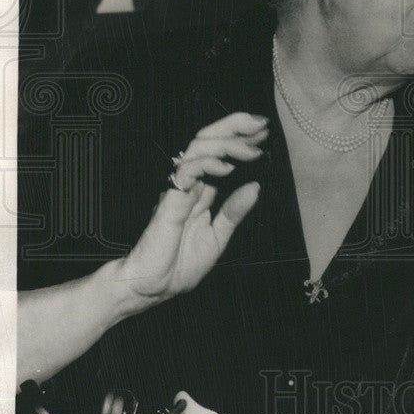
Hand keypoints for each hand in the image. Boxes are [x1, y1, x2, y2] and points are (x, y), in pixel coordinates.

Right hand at [114, 112, 267, 305]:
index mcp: (200, 191)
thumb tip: (255, 187)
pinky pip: (187, 172)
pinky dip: (208, 165)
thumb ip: (233, 212)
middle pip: (207, 140)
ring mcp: (178, 190)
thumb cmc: (177, 266)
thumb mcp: (217, 237)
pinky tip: (227, 169)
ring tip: (252, 148)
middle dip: (235, 126)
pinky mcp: (169, 201)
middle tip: (261, 124)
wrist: (151, 289)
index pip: (219, 153)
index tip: (263, 132)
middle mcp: (188, 185)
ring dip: (228, 143)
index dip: (240, 138)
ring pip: (198, 149)